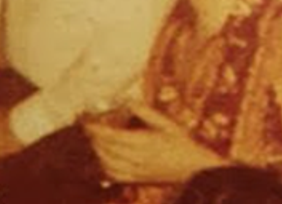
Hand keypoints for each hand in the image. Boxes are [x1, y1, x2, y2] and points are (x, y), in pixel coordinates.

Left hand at [85, 102, 224, 183]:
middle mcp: (136, 158)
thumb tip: (129, 101)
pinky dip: (104, 167)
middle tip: (87, 127)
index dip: (97, 129)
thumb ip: (147, 113)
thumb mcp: (168, 123)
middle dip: (94, 138)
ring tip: (94, 141)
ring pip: (107, 163)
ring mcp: (135, 171)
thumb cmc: (183, 144)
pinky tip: (103, 159)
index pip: (112, 136)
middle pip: (106, 149)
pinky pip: (114, 175)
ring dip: (97, 152)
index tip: (88, 121)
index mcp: (144, 142)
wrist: (194, 169)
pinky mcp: (136, 179)